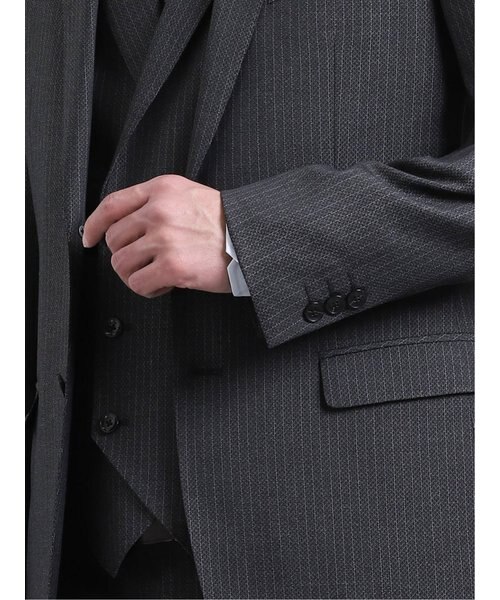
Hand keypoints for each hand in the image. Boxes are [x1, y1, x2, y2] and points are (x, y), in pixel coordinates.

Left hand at [82, 175, 230, 296]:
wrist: (253, 240)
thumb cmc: (227, 222)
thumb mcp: (190, 195)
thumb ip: (157, 202)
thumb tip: (127, 224)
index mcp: (161, 190)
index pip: (111, 205)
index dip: (94, 224)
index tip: (88, 237)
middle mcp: (158, 212)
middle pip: (114, 240)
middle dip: (127, 255)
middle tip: (147, 261)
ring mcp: (164, 239)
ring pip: (122, 264)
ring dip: (137, 274)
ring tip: (158, 274)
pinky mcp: (172, 266)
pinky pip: (138, 283)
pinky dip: (148, 289)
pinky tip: (166, 284)